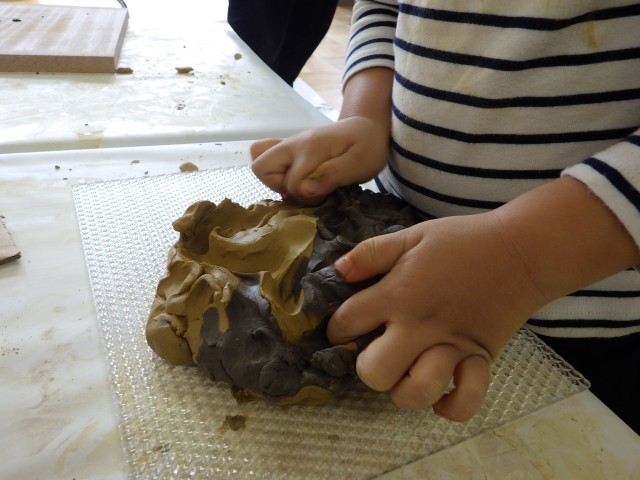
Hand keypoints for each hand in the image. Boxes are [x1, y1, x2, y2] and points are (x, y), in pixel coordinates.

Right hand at [250, 116, 388, 202]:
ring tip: (303, 184)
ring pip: (260, 164)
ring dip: (277, 182)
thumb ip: (332, 176)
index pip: (291, 182)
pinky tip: (299, 179)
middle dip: (279, 186)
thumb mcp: (360, 164)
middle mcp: (293, 144)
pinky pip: (268, 161)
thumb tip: (304, 191)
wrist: (366, 128)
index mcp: (311, 147)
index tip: (323, 195)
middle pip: (259, 166)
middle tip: (304, 189)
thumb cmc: (367, 146)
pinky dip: (277, 175)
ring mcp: (289, 146)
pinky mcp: (290, 151)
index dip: (305, 195)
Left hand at [327, 212, 545, 420]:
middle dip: (367, 368)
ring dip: (404, 390)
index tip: (342, 327)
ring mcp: (452, 348)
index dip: (336, 327)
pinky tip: (440, 394)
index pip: (348, 322)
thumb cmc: (463, 241)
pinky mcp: (480, 360)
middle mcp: (420, 327)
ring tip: (406, 372)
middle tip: (377, 353)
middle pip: (375, 373)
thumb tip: (338, 271)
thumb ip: (371, 252)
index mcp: (398, 294)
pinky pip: (466, 401)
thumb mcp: (412, 236)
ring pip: (416, 393)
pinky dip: (451, 406)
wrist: (521, 251)